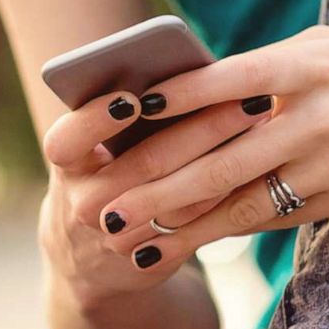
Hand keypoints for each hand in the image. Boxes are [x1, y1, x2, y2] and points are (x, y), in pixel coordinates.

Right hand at [37, 88, 272, 306]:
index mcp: (66, 166)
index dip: (97, 120)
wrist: (90, 258)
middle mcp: (84, 203)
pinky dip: (228, 192)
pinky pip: (196, 224)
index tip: (132, 98)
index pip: (68, 140)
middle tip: (245, 95)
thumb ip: (121, 117)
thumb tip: (185, 70)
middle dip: (202, 126)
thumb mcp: (92, 150)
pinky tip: (259, 163)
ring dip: (226, 157)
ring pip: (179, 197)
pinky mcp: (150, 259)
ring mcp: (117, 236)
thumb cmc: (101, 175)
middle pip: (144, 163)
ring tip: (261, 123)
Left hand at [94, 27, 328, 271]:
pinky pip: (280, 216)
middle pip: (220, 155)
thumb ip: (275, 67)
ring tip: (137, 237)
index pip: (221, 82)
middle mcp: (317, 112)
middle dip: (156, 185)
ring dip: (185, 222)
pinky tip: (197, 238)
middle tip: (106, 209)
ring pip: (245, 197)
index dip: (166, 103)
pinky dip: (235, 227)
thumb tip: (205, 88)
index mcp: (307, 62)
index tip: (118, 119)